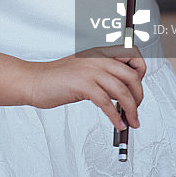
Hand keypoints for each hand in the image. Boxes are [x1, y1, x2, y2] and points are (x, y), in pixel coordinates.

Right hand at [25, 45, 145, 129]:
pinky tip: (118, 124)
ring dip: (131, 110)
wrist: (35, 80)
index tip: (138, 88)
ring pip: (122, 91)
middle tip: (136, 110)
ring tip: (131, 122)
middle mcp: (98, 58)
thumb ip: (105, 75)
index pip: (132, 55)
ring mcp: (90, 71)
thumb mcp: (86, 70)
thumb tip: (124, 91)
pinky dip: (115, 117)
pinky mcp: (82, 85)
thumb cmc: (59, 78)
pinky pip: (107, 103)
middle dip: (139, 96)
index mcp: (100, 52)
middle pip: (132, 76)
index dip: (141, 71)